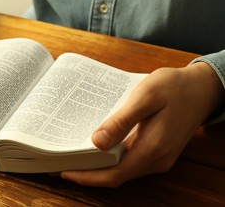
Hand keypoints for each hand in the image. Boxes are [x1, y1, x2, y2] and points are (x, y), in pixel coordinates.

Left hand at [61, 62, 223, 186]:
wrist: (202, 88)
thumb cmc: (173, 87)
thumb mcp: (146, 97)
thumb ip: (122, 121)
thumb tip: (97, 142)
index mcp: (152, 148)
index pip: (114, 175)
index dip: (88, 177)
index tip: (64, 171)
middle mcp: (156, 159)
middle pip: (116, 175)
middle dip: (88, 173)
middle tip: (63, 161)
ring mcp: (159, 157)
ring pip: (123, 169)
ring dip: (99, 166)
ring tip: (76, 153)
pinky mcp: (158, 151)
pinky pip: (130, 160)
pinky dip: (112, 158)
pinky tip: (99, 145)